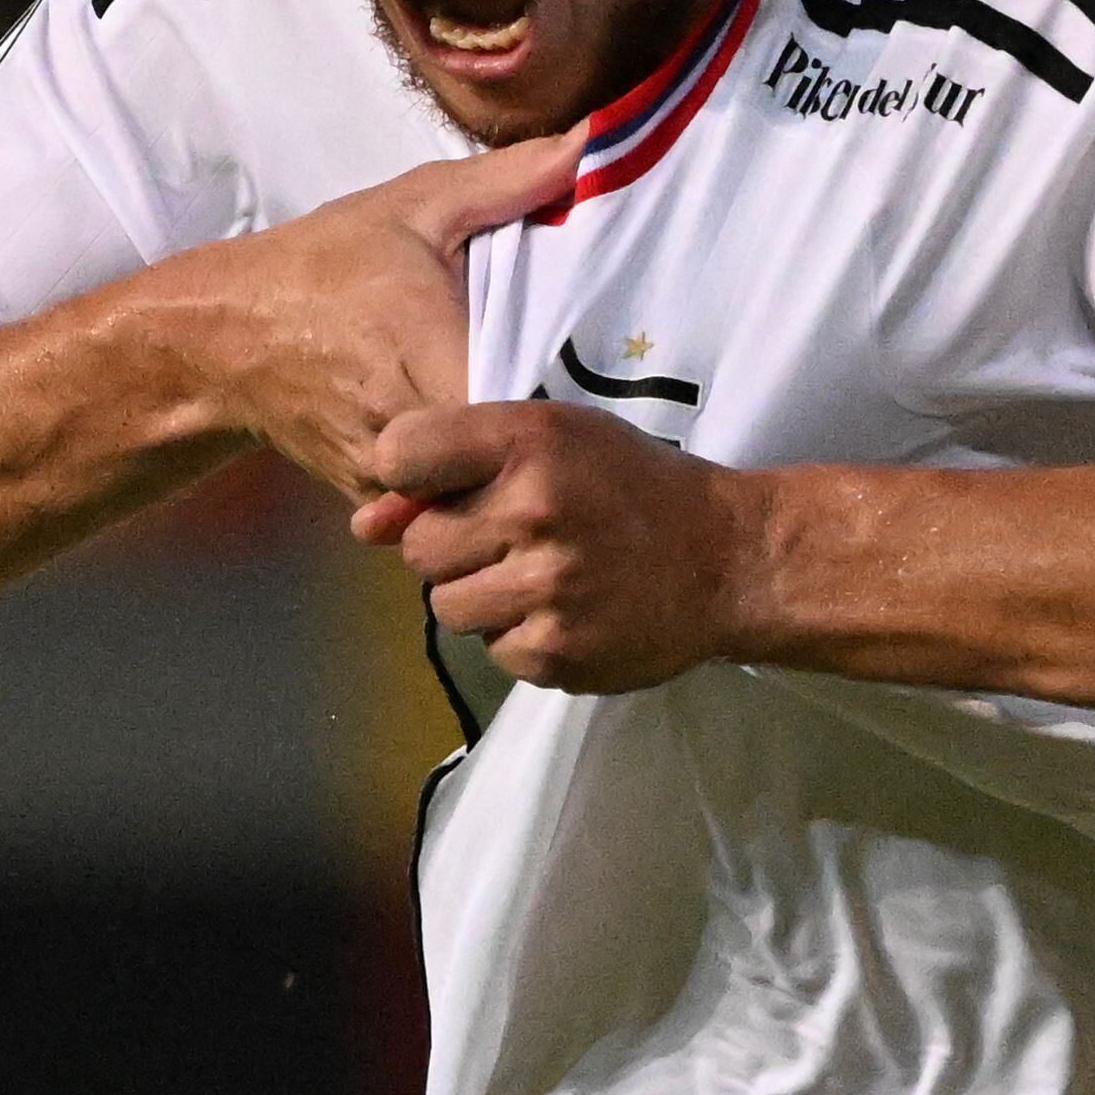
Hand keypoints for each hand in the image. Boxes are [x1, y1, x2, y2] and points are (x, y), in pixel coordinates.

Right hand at [190, 135, 576, 497]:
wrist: (224, 339)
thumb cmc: (325, 263)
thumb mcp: (413, 206)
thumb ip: (505, 182)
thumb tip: (592, 142)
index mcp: (424, 349)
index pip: (521, 405)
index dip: (565, 401)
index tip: (605, 378)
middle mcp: (404, 426)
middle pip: (503, 460)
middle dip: (542, 443)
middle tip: (584, 414)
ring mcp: (384, 474)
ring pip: (470, 494)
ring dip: (503, 473)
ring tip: (542, 444)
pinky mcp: (370, 498)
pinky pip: (436, 506)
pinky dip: (461, 488)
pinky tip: (486, 460)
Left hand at [354, 400, 769, 693]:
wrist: (730, 560)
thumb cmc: (631, 487)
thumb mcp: (555, 441)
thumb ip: (454, 467)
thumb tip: (364, 529)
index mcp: (529, 440)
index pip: (401, 454)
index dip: (413, 478)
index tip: (448, 488)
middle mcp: (533, 511)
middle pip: (420, 546)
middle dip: (454, 547)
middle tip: (514, 541)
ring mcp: (546, 589)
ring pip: (447, 606)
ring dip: (482, 597)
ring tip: (542, 578)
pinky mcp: (557, 654)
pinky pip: (493, 651)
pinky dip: (520, 638)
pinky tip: (567, 613)